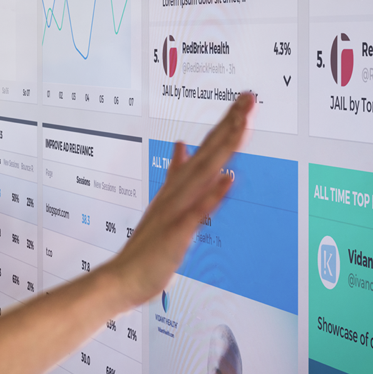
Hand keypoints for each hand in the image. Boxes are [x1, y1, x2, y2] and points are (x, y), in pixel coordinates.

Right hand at [103, 93, 252, 307]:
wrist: (124, 274)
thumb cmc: (148, 245)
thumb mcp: (166, 203)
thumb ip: (175, 173)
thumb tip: (182, 146)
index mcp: (177, 185)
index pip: (206, 148)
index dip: (226, 124)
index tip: (244, 102)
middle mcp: (177, 191)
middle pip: (208, 152)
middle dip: (230, 124)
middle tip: (248, 98)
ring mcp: (176, 209)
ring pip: (203, 172)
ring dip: (223, 147)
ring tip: (241, 123)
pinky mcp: (176, 231)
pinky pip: (197, 211)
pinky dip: (212, 194)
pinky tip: (226, 178)